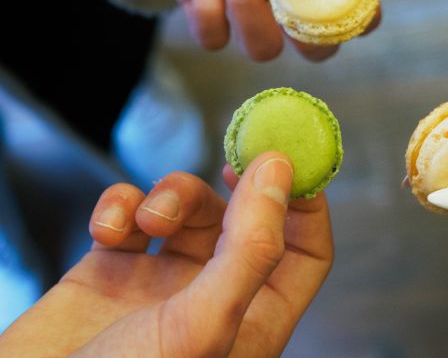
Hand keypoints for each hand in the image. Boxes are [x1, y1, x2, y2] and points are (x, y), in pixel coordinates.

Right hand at [0, 153, 332, 356]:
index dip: (306, 205)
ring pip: (189, 208)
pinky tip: (105, 228)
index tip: (289, 161)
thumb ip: (252, 247)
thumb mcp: (203, 322)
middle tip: (232, 161)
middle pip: (247, 219)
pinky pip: (131, 214)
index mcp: (253, 320)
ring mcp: (162, 283)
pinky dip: (119, 206)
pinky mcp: (112, 270)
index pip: (306, 252)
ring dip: (170, 196)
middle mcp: (214, 298)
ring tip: (148, 217)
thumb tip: (281, 170)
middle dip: (237, 187)